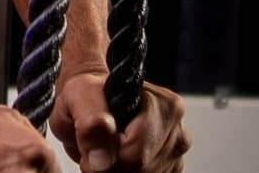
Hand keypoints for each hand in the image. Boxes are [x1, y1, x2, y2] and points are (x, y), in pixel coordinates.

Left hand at [49, 73, 190, 172]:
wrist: (90, 99)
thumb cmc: (87, 93)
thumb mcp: (80, 96)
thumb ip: (91, 123)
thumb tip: (102, 161)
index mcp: (164, 106)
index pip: (137, 155)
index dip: (108, 157)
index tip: (91, 147)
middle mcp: (177, 129)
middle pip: (143, 170)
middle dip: (114, 166)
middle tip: (96, 148)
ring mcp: (176, 151)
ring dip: (121, 170)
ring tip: (108, 149)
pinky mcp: (172, 167)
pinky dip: (129, 172)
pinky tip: (120, 156)